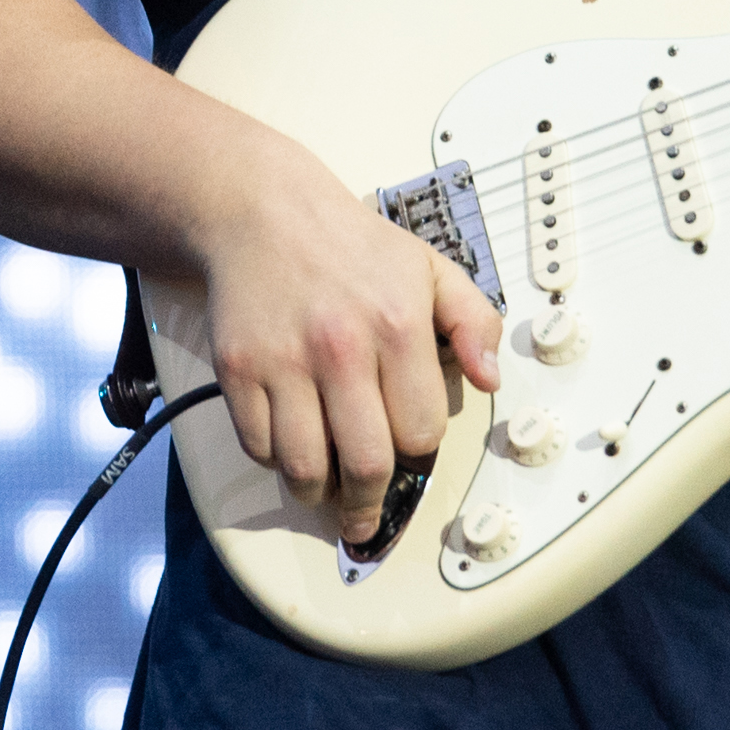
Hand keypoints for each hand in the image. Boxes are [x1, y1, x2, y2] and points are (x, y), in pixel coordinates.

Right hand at [191, 126, 503, 544]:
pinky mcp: (239, 369)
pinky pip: (258, 447)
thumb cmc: (351, 246)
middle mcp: (342, 348)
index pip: (421, 432)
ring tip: (328, 491)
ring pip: (305, 469)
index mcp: (398, 324)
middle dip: (369, 506)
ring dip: (319, 494)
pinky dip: (275, 461)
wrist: (265, 212)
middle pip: (365, 465)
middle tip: (367, 517)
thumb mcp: (431, 268)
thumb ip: (474, 320)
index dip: (420, 454)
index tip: (411, 457)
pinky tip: (291, 447)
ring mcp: (285, 362)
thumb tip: (490, 377)